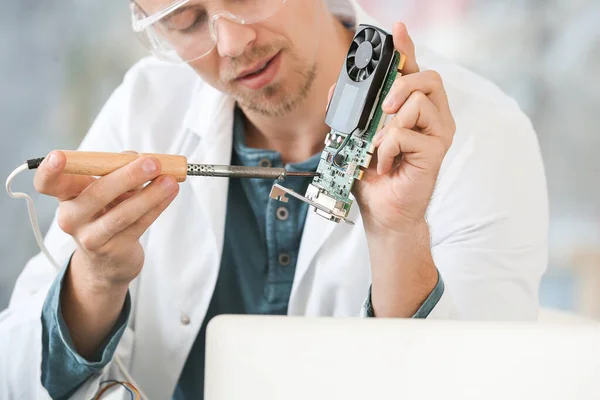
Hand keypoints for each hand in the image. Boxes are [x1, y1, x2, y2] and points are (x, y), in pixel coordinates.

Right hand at [34, 150, 178, 356]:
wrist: (109, 260)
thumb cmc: (106, 213)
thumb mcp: (107, 190)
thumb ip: (117, 170)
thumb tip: (136, 157)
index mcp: (66, 196)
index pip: (48, 183)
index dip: (49, 171)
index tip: (58, 156)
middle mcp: (72, 218)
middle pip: (96, 194)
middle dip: (128, 176)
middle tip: (153, 163)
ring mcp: (91, 237)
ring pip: (122, 214)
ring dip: (151, 194)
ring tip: (170, 181)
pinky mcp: (115, 250)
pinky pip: (139, 224)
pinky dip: (157, 206)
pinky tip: (170, 192)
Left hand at [353, 22, 455, 236]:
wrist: (381, 210)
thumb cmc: (373, 175)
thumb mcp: (354, 138)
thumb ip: (350, 113)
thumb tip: (336, 90)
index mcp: (413, 109)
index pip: (414, 70)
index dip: (407, 49)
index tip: (396, 32)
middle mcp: (431, 117)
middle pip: (428, 78)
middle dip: (401, 84)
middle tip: (384, 106)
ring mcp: (437, 134)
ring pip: (418, 103)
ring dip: (389, 125)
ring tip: (380, 147)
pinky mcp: (435, 151)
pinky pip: (406, 134)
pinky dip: (387, 148)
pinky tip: (385, 163)